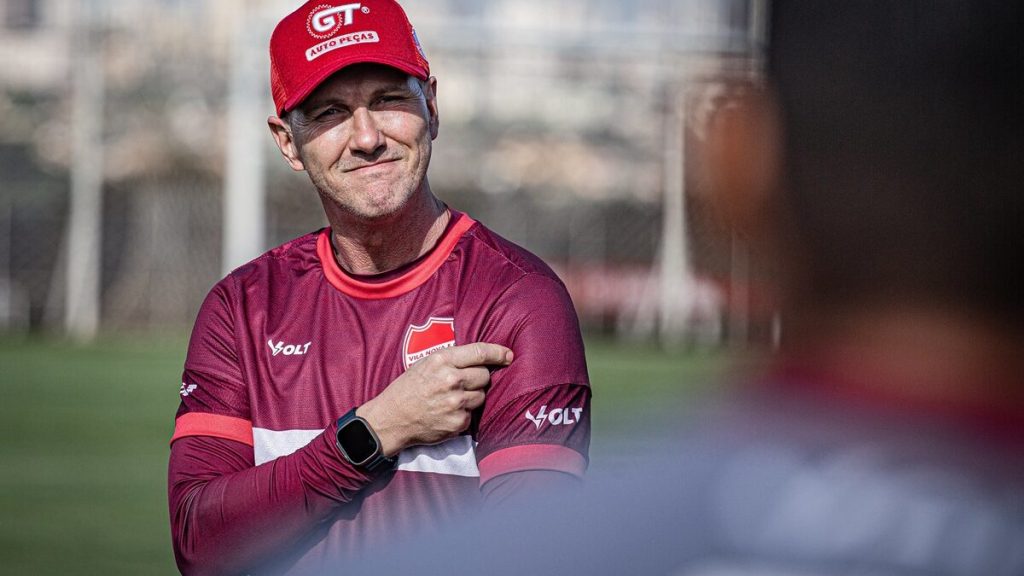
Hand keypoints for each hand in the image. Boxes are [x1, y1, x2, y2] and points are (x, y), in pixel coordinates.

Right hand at [356, 343, 512, 456]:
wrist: (391, 419)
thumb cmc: (408, 388)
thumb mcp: (425, 364)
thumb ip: (452, 359)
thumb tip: (483, 358)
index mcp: (442, 360)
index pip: (480, 353)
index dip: (498, 353)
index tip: (508, 355)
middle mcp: (451, 380)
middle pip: (484, 375)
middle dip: (478, 378)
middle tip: (461, 383)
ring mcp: (456, 402)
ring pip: (481, 395)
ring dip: (471, 396)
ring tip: (450, 399)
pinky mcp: (458, 422)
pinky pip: (472, 414)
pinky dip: (463, 414)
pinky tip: (446, 412)